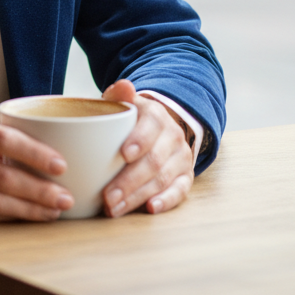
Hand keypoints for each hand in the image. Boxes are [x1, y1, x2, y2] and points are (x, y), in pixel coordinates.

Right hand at [0, 111, 72, 221]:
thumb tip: (32, 153)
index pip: (4, 139)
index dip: (35, 154)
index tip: (61, 165)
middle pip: (3, 177)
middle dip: (39, 190)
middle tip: (66, 197)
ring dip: (27, 209)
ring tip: (52, 212)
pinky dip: (5, 217)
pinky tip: (24, 217)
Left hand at [101, 80, 193, 217]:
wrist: (156, 128)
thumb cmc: (129, 120)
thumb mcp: (122, 104)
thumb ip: (119, 95)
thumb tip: (124, 86)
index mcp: (155, 114)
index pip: (150, 126)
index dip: (138, 140)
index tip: (123, 155)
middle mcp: (173, 135)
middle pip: (153, 161)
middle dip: (128, 181)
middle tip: (107, 197)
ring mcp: (181, 157)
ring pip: (162, 179)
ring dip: (138, 196)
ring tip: (114, 208)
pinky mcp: (186, 177)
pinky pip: (180, 191)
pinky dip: (166, 201)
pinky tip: (150, 208)